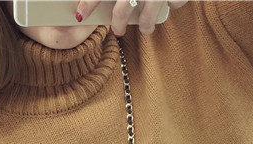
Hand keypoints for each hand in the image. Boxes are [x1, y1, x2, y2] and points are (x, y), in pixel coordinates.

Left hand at [75, 0, 189, 36]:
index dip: (88, 3)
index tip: (79, 15)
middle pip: (122, 11)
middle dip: (118, 24)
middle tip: (118, 31)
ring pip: (146, 17)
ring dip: (145, 25)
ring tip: (145, 28)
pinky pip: (173, 4)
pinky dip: (172, 4)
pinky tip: (169, 2)